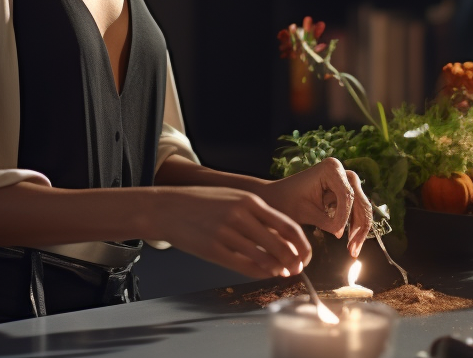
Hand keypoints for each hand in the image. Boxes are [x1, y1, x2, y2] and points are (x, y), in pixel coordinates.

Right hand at [152, 187, 311, 278]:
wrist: (167, 208)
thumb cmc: (203, 203)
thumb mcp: (233, 198)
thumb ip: (257, 214)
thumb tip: (282, 236)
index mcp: (250, 201)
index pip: (287, 226)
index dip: (301, 244)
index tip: (305, 254)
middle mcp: (241, 216)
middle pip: (279, 244)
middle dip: (293, 260)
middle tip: (297, 269)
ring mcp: (227, 233)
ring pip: (264, 258)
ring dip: (277, 269)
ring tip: (282, 273)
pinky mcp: (214, 250)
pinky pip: (244, 266)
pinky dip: (259, 272)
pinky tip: (264, 274)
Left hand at [258, 157, 373, 257]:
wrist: (277, 198)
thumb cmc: (286, 203)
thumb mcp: (305, 213)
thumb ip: (326, 222)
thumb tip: (341, 234)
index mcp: (331, 168)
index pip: (346, 195)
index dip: (344, 217)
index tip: (337, 235)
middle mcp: (342, 170)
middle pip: (359, 200)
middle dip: (358, 226)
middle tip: (353, 250)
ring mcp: (345, 180)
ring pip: (361, 206)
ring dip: (360, 229)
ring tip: (353, 250)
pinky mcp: (345, 191)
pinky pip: (356, 210)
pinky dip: (355, 226)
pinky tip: (351, 244)